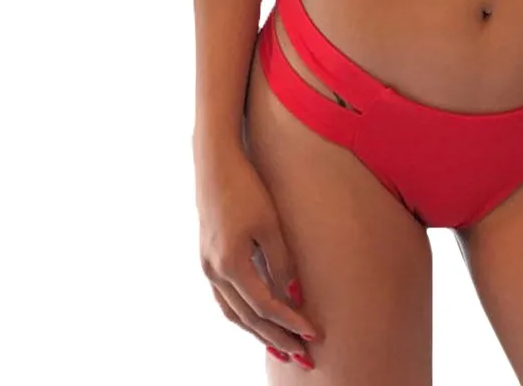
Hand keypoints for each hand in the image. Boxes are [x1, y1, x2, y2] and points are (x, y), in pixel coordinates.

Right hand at [195, 138, 319, 366]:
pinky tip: (257, 319)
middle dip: (276, 339)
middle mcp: (215, 272)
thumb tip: (293, 297)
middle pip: (248, 319)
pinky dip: (243, 315)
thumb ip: (281, 263)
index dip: (291, 323)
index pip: (266, 307)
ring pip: (234, 313)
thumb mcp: (269, 224)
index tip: (314, 336)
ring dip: (258, 332)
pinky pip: (226, 299)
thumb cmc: (247, 187)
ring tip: (282, 348)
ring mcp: (207, 267)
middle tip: (303, 358)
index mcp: (231, 265)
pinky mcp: (209, 258)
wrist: (215, 163)